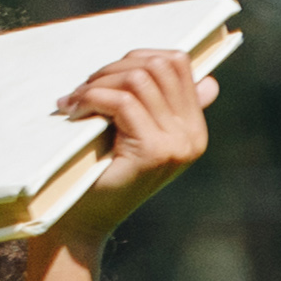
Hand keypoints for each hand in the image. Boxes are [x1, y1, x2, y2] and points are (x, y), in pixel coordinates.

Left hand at [41, 35, 219, 249]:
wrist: (83, 222)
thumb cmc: (100, 174)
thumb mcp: (133, 135)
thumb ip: (159, 106)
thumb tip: (207, 79)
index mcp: (192, 127)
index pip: (177, 63)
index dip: (134, 59)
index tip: (102, 79)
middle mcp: (192, 134)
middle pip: (158, 65)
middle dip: (113, 69)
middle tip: (82, 90)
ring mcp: (176, 143)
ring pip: (139, 80)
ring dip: (98, 83)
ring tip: (73, 102)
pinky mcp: (154, 152)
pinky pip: (122, 103)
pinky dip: (92, 99)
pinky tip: (73, 113)